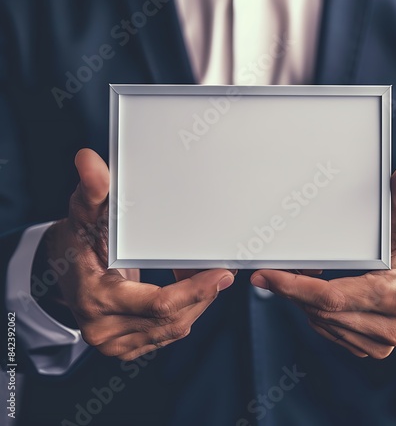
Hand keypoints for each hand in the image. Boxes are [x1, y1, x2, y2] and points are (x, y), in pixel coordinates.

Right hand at [41, 149, 234, 360]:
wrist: (62, 269)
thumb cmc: (78, 237)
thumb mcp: (84, 212)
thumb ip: (93, 189)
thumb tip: (88, 159)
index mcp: (97, 297)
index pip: (158, 304)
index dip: (194, 291)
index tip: (222, 274)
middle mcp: (104, 328)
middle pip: (172, 319)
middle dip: (202, 294)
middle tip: (222, 271)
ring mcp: (114, 343)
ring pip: (172, 329)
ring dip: (196, 302)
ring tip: (204, 275)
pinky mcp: (125, 346)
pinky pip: (165, 333)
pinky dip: (184, 311)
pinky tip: (189, 288)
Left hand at [250, 152, 395, 358]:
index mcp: (394, 295)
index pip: (331, 298)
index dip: (293, 287)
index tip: (264, 275)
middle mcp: (388, 326)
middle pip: (320, 311)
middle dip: (292, 288)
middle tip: (276, 266)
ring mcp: (378, 342)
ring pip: (320, 322)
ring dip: (303, 299)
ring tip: (302, 272)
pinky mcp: (369, 348)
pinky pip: (328, 330)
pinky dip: (315, 310)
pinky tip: (316, 289)